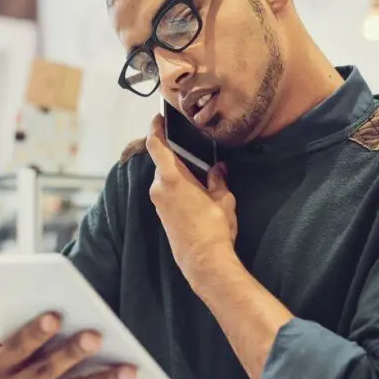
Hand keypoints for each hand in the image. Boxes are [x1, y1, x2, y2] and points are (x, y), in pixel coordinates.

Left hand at [146, 114, 238, 286]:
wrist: (204, 260)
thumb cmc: (214, 228)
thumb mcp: (223, 198)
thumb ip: (217, 179)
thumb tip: (218, 169)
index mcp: (172, 178)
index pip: (157, 145)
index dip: (156, 129)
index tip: (157, 119)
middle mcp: (159, 188)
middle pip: (162, 162)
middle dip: (175, 154)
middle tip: (192, 148)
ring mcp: (158, 202)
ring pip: (165, 178)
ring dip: (177, 172)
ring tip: (198, 173)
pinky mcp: (161, 215)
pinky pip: (166, 192)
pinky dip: (176, 186)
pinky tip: (194, 192)